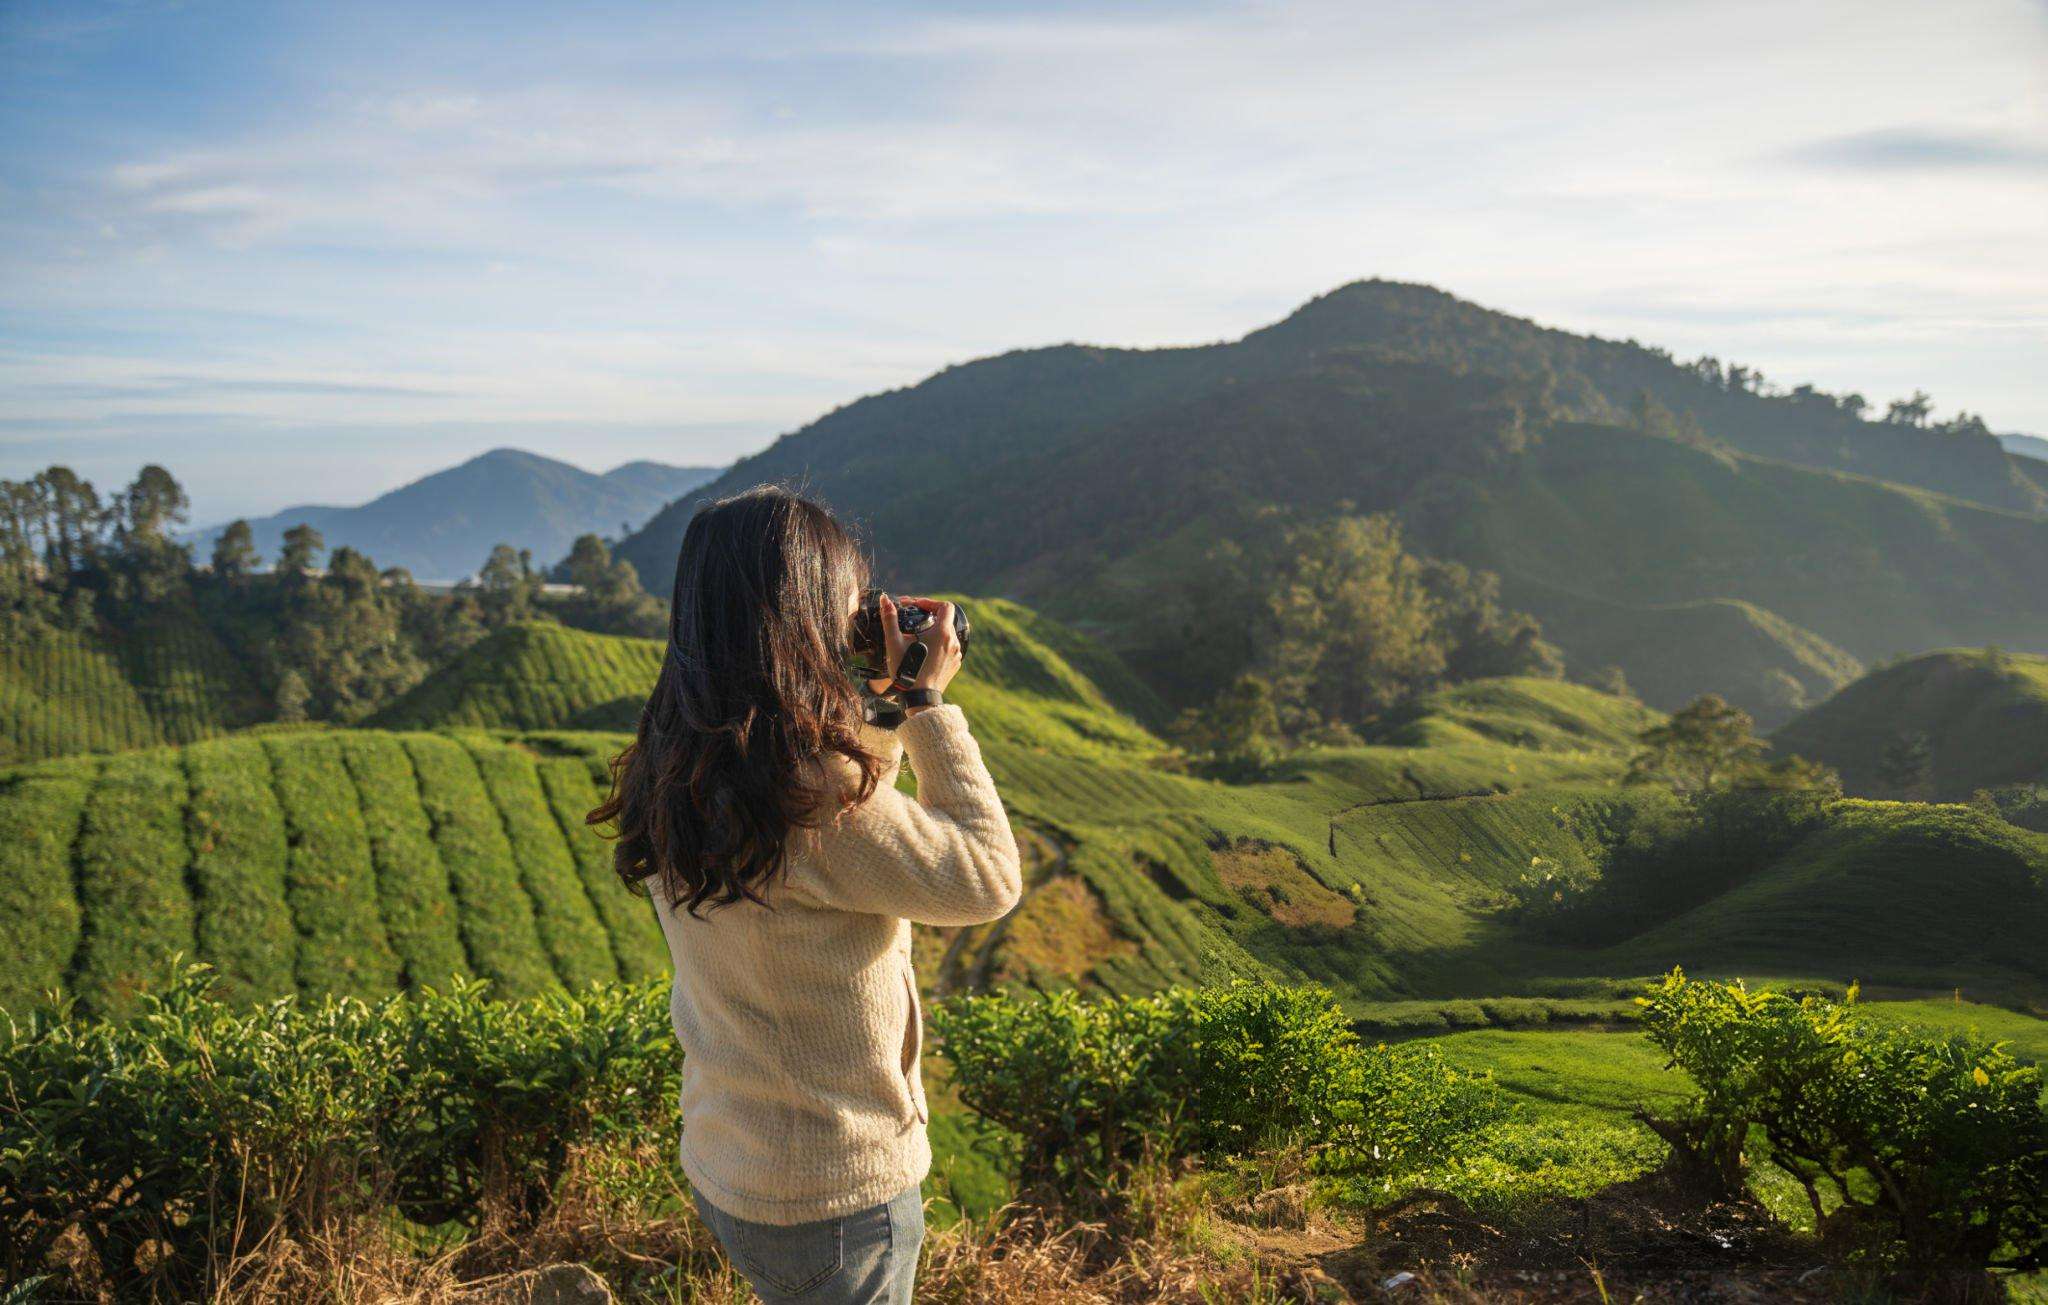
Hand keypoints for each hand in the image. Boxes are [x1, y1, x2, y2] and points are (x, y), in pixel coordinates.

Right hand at [868, 594, 961, 708]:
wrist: (919, 698)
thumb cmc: (906, 671)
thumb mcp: (894, 643)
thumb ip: (890, 619)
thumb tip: (885, 599)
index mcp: (942, 632)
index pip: (944, 606)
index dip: (930, 602)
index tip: (916, 606)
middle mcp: (953, 642)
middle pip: (945, 620)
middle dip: (929, 616)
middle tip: (913, 619)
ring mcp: (956, 654)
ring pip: (947, 635)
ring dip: (934, 631)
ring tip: (918, 637)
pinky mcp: (955, 665)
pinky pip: (949, 648)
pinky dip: (939, 645)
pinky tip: (925, 651)